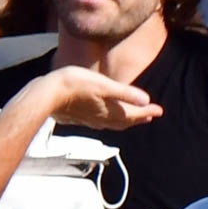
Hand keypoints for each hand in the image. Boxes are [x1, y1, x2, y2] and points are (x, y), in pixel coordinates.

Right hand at [38, 66, 162, 129]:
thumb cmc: (75, 86)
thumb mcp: (103, 85)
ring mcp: (90, 119)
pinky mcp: (81, 117)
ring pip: (113, 123)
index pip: (134, 113)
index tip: (159, 111)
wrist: (47, 94)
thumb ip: (125, 93)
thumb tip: (146, 100)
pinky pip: (101, 122)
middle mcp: (102, 118)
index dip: (147, 111)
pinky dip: (111, 121)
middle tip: (151, 115)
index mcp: (110, 111)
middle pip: (125, 121)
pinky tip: (106, 118)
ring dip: (126, 121)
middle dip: (139, 118)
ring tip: (134, 118)